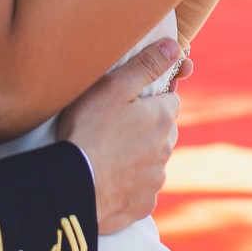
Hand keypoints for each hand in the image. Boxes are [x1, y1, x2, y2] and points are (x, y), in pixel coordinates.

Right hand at [57, 39, 183, 234]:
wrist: (76, 184)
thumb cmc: (90, 129)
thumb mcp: (114, 86)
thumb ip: (146, 64)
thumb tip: (175, 47)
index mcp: (162, 118)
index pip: (171, 100)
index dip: (152, 97)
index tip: (131, 101)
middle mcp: (166, 150)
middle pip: (163, 131)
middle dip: (148, 127)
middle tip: (115, 126)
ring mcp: (155, 180)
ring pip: (153, 161)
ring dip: (139, 156)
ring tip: (108, 153)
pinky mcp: (143, 204)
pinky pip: (142, 189)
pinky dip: (130, 184)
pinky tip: (109, 178)